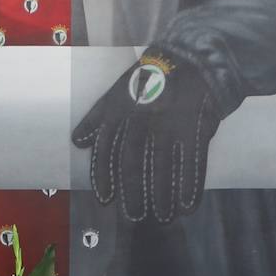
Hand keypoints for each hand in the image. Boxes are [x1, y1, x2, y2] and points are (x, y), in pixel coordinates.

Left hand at [72, 51, 220, 223]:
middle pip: (133, 161)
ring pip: (162, 166)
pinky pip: (192, 161)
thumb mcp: (120, 90)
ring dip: (161, 195)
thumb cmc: (153, 79)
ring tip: (163, 217)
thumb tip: (78, 141)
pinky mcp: (196, 126)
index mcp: (121, 107)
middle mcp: (142, 116)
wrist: (194, 57)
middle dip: (132, 192)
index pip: (107, 146)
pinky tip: (188, 205)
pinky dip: (190, 185)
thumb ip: (99, 117)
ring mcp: (170, 122)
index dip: (104, 175)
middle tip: (134, 216)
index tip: (105, 199)